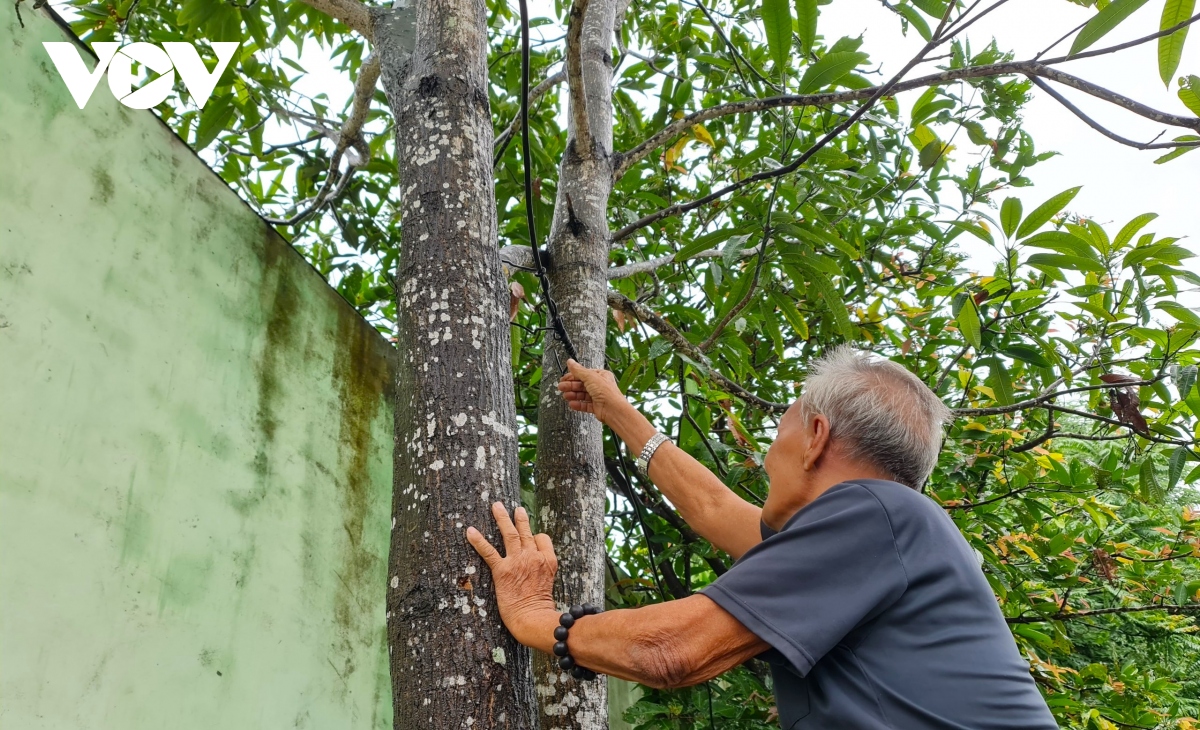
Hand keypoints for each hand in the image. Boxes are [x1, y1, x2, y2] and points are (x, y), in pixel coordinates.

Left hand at [466, 502, 558, 645]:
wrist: (533, 618)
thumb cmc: (541, 608)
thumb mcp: (550, 584)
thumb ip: (543, 572)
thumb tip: (536, 570)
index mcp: (547, 560)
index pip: (542, 538)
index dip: (536, 537)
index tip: (531, 536)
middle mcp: (533, 556)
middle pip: (526, 531)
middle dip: (520, 518)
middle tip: (516, 508)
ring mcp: (517, 561)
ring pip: (510, 534)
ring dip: (502, 518)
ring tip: (497, 506)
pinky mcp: (501, 570)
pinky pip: (488, 552)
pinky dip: (478, 540)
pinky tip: (470, 531)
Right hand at [557, 359, 627, 423]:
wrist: (613, 410)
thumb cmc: (606, 392)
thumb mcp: (590, 377)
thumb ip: (578, 370)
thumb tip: (570, 362)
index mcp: (601, 375)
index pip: (583, 374)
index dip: (572, 376)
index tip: (563, 379)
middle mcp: (600, 386)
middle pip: (582, 385)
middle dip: (571, 386)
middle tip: (561, 387)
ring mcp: (598, 397)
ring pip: (582, 395)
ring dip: (573, 395)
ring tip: (566, 396)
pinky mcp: (597, 407)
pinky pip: (585, 405)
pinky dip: (578, 404)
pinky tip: (572, 404)